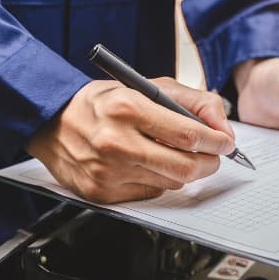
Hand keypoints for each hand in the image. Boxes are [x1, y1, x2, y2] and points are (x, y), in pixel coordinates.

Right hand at [26, 77, 234, 203]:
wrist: (52, 122)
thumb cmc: (103, 102)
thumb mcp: (148, 86)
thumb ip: (193, 102)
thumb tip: (222, 129)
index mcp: (127, 107)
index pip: (188, 134)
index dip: (216, 141)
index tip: (226, 142)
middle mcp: (116, 142)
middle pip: (184, 167)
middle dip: (209, 163)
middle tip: (213, 155)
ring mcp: (107, 172)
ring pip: (171, 183)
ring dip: (183, 171)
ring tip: (171, 153)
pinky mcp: (102, 193)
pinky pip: (150, 193)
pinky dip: (158, 180)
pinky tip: (145, 163)